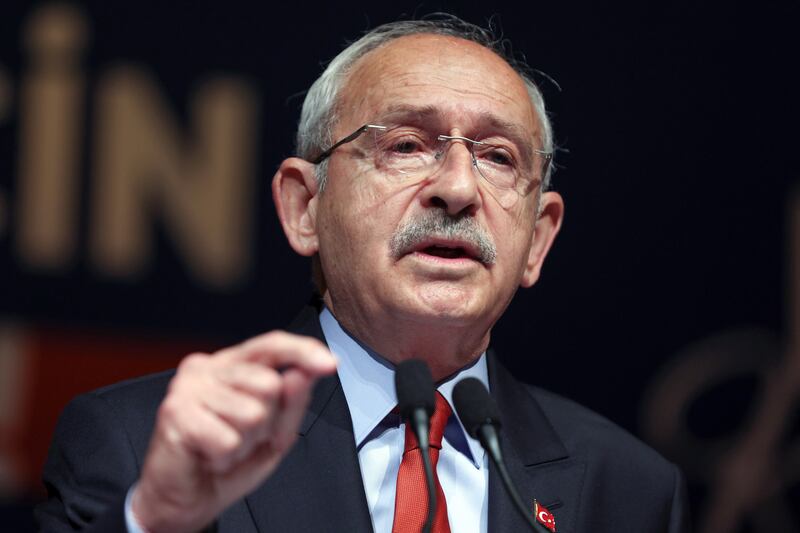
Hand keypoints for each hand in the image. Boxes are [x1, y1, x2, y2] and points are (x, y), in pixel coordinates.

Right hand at [130, 331, 336, 532]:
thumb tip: (301, 373)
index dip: (303, 352)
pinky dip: (226, 456)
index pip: (272, 344)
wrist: (185, 499)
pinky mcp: (175, 412)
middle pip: (270, 384)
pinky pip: (229, 439)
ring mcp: (189, 386)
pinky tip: (208, 456)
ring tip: (224, 447)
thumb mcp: (275, 432)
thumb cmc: (227, 460)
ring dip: (245, 442)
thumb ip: (292, 402)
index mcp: (232, 364)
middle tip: (242, 437)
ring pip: (252, 413)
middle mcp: (208, 367)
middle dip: (267, 422)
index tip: (331, 364)